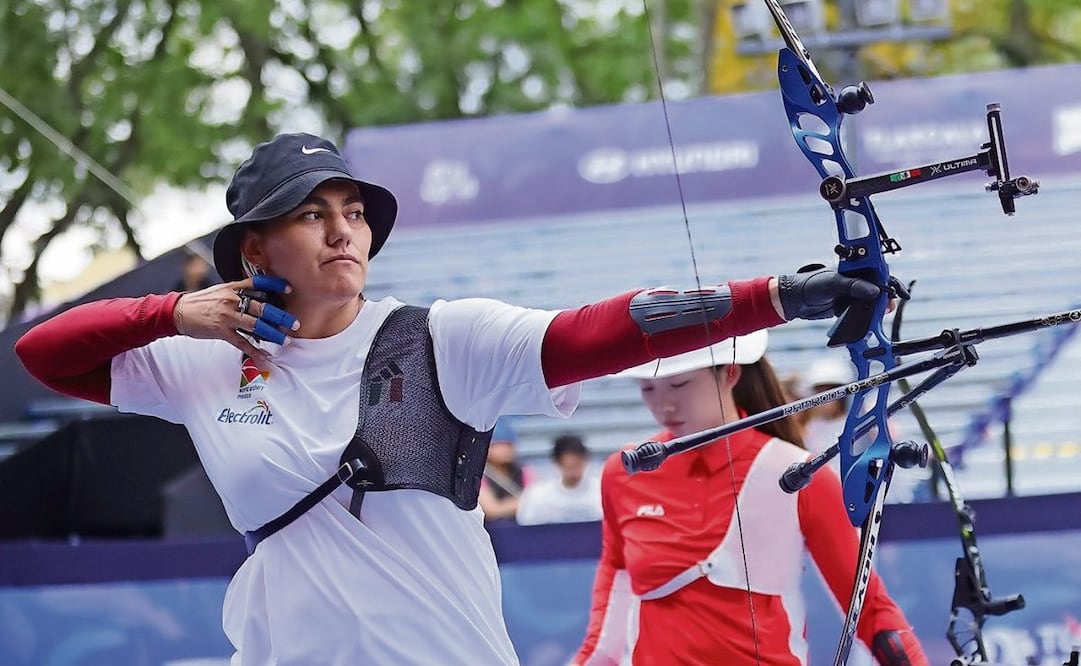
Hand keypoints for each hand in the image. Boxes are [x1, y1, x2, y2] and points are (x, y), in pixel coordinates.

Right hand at [173, 275, 298, 358]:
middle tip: (295, 323)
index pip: (258, 283)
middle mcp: (233, 300)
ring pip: (255, 326)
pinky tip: (264, 357)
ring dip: (272, 334)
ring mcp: (227, 316)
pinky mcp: (221, 331)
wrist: (178, 311)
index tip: (289, 289)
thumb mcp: (221, 290)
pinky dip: (254, 351)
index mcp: (234, 288)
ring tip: (284, 340)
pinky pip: (241, 342)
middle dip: (281, 317)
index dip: (275, 285)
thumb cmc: (202, 302)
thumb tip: (259, 296)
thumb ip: (239, 292)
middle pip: (262, 308)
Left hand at [777, 264, 880, 320]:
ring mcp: (855, 293)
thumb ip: (854, 286)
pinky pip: (863, 312)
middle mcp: (858, 279)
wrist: (796, 301)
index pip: (879, 272)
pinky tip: (870, 323)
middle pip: (879, 288)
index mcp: (857, 267)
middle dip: (885, 299)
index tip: (893, 293)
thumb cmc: (812, 285)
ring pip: (873, 302)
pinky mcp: (850, 306)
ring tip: (879, 316)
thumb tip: (874, 291)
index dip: (888, 282)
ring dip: (877, 310)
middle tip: (887, 308)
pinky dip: (867, 317)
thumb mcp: (834, 283)